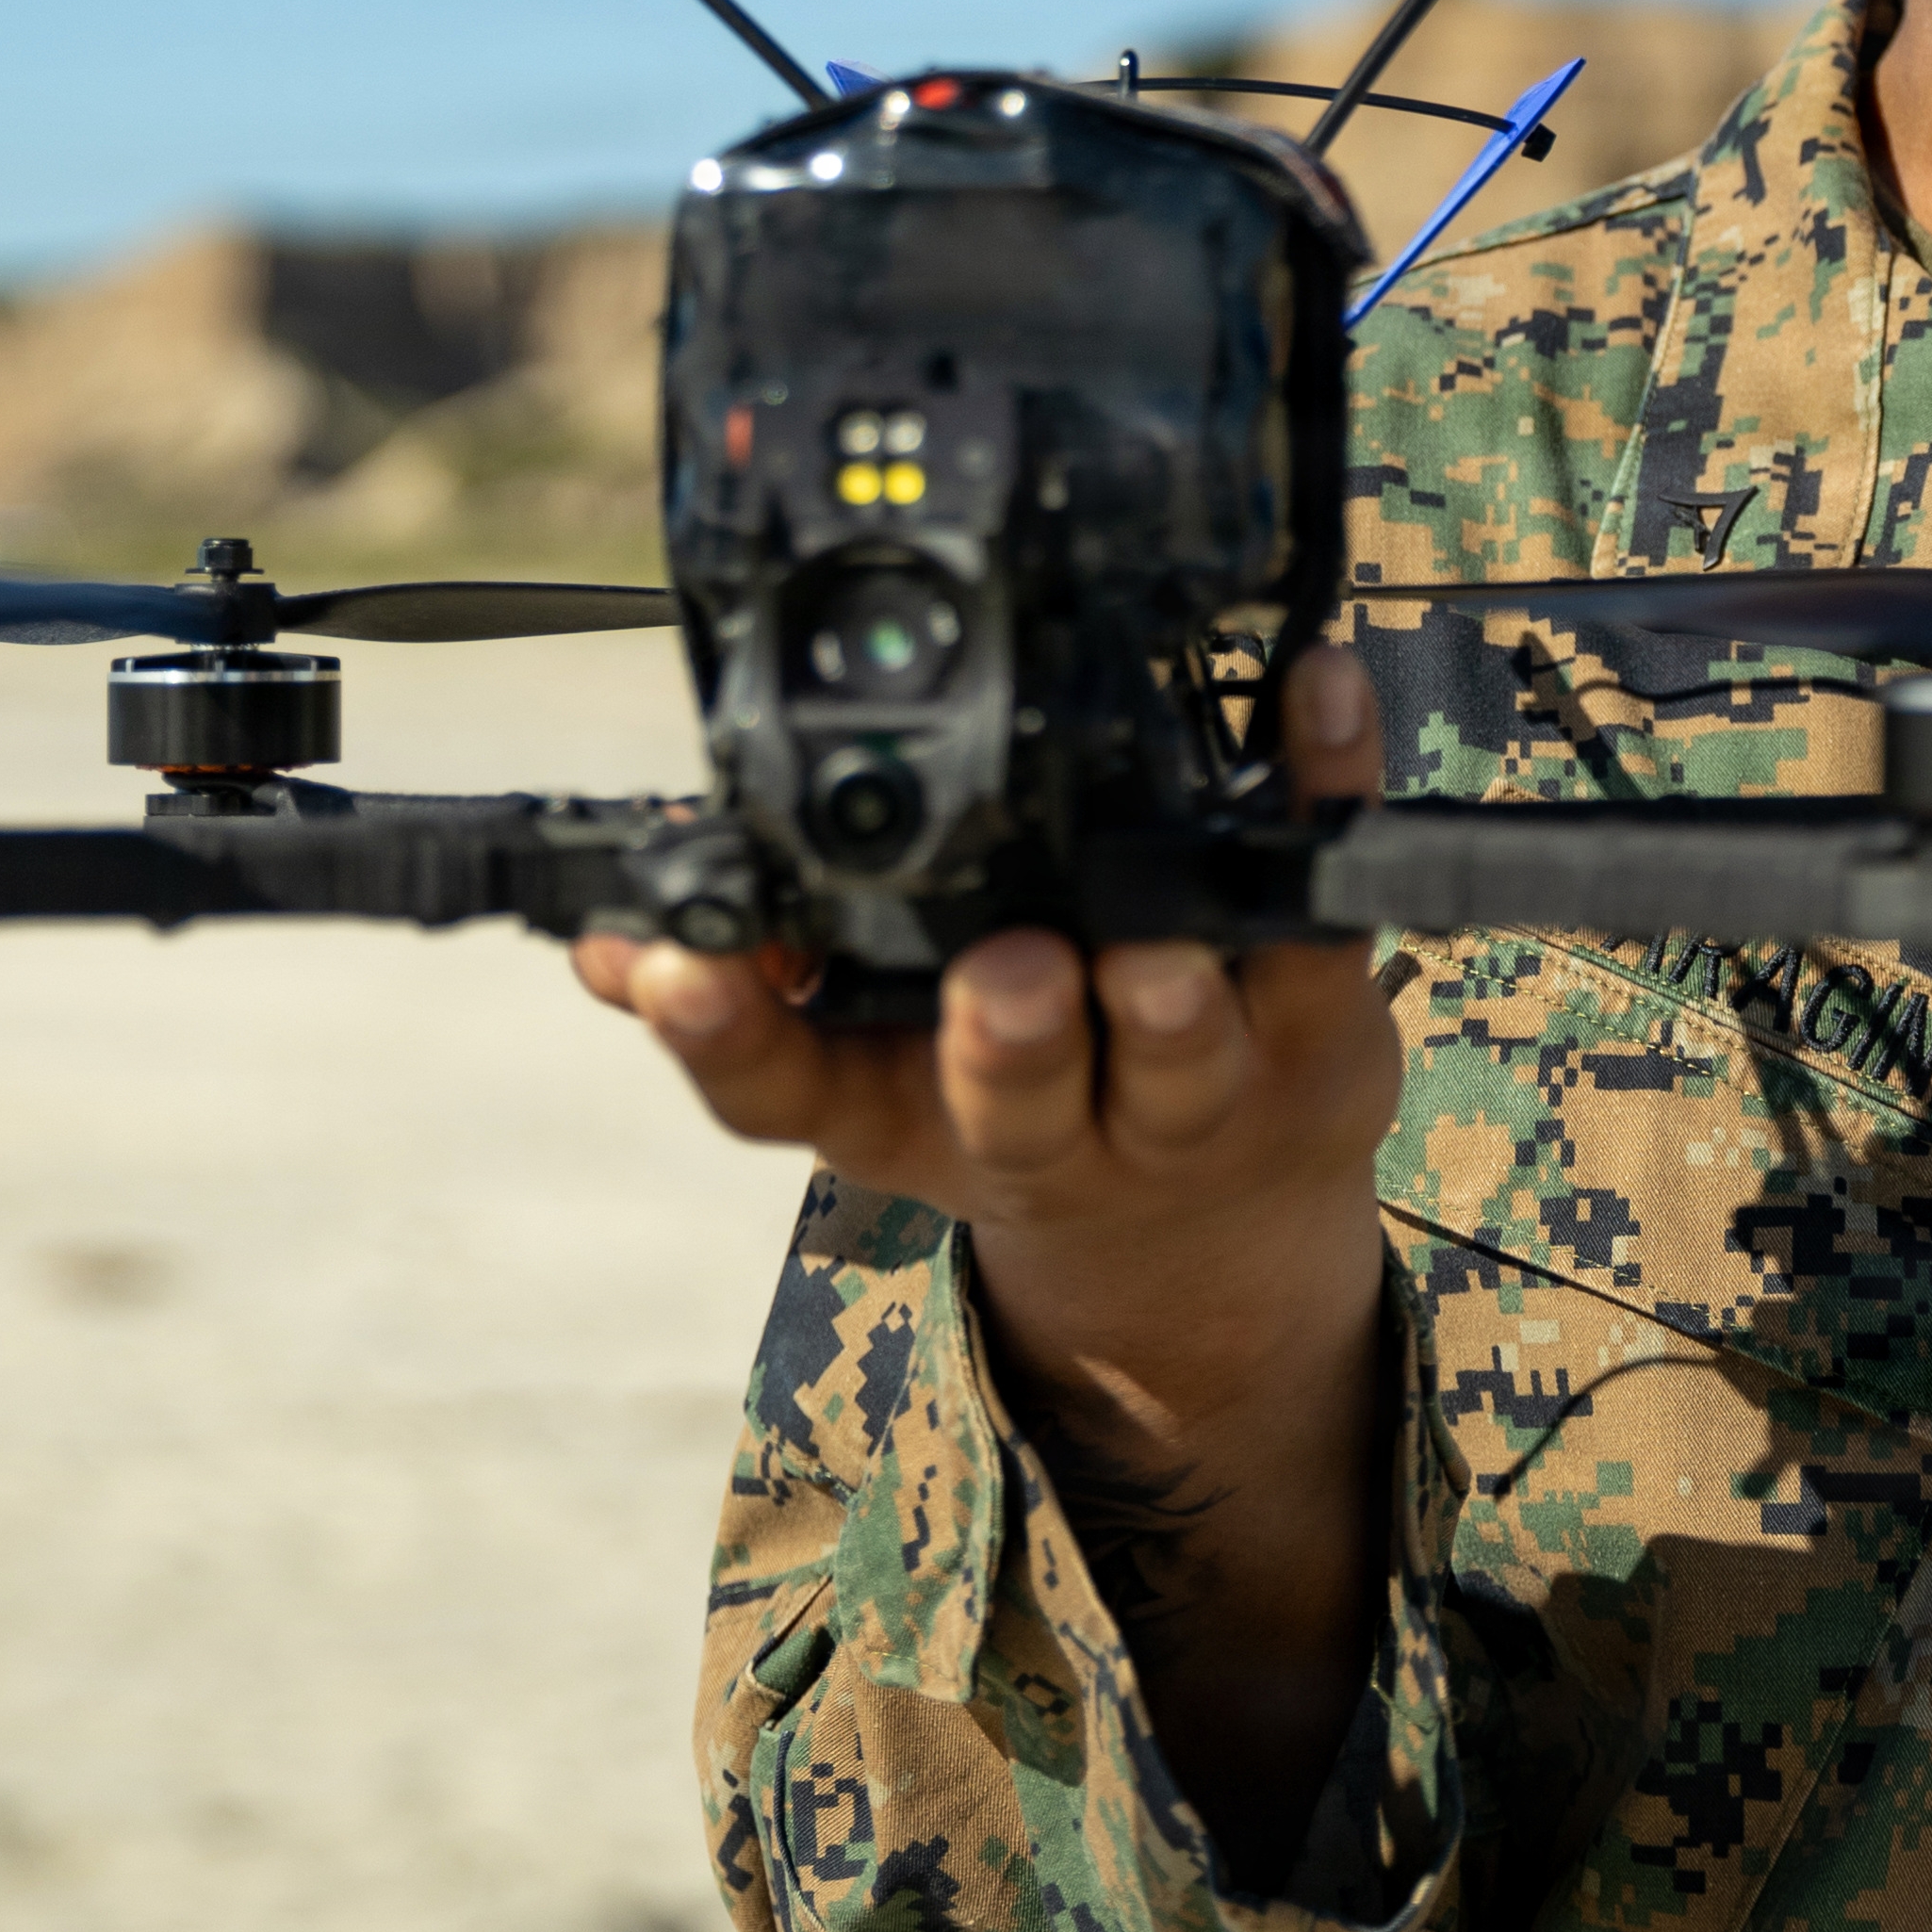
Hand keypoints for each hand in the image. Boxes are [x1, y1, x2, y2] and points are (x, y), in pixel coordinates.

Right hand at [578, 643, 1404, 1857]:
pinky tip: (1314, 687)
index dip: (730, 1038)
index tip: (685, 972)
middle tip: (1004, 975)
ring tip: (1159, 944)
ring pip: (1183, 1048)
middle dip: (1006, 1039)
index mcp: (901, 1113)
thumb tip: (605, 937)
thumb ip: (745, 998)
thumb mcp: (863, 1081)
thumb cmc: (1015, 1102)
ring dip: (1171, 998)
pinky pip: (1327, 897)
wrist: (1208, 1244)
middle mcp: (1047, 1119)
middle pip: (1019, 1095)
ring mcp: (1194, 1085)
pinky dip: (1324, 789)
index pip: (789, 1091)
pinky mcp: (1317, 1025)